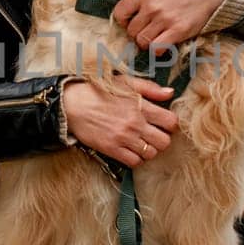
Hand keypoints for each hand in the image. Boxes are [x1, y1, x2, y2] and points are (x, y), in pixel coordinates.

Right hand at [61, 75, 179, 166]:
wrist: (72, 104)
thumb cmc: (99, 91)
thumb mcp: (125, 82)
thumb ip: (150, 88)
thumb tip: (170, 93)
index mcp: (140, 106)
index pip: (170, 122)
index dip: (171, 124)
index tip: (164, 124)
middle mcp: (135, 123)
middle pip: (164, 142)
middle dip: (162, 139)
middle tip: (154, 135)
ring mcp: (123, 138)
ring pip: (151, 154)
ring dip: (149, 150)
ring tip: (142, 143)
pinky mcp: (112, 149)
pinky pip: (134, 162)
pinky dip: (136, 159)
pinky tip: (131, 150)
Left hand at [113, 0, 226, 50]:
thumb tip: (129, 14)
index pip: (119, 13)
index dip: (123, 21)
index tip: (131, 22)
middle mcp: (152, 6)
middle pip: (131, 31)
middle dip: (137, 34)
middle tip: (147, 31)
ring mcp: (164, 19)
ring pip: (142, 42)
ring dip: (147, 43)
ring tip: (156, 38)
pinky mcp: (178, 31)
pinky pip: (157, 49)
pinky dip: (158, 50)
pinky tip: (163, 44)